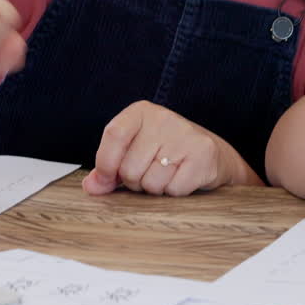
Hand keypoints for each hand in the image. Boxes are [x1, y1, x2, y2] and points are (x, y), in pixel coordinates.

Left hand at [82, 101, 258, 195]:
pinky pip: (173, 189)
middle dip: (135, 182)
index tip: (108, 179)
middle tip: (149, 172)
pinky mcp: (203, 154)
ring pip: (151, 183)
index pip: (114, 135)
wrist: (212, 155)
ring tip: (167, 175)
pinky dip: (175, 192)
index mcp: (141, 112)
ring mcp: (185, 135)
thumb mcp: (134, 151)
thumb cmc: (165, 152)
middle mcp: (163, 118)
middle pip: (130, 168)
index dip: (106, 164)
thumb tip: (92, 186)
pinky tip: (182, 178)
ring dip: (155, 189)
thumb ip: (108, 168)